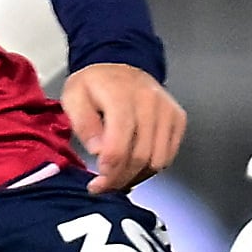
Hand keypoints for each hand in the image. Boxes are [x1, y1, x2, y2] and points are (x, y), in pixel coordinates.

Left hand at [61, 63, 186, 192]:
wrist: (120, 64)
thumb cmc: (95, 84)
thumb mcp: (74, 97)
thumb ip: (83, 125)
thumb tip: (99, 151)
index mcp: (120, 95)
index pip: (119, 145)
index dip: (109, 172)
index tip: (96, 184)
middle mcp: (149, 102)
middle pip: (140, 156)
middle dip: (120, 179)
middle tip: (104, 187)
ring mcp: (167, 110)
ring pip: (158, 161)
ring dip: (137, 176)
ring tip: (119, 177)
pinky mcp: (177, 118)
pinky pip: (169, 155)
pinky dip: (151, 168)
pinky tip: (134, 167)